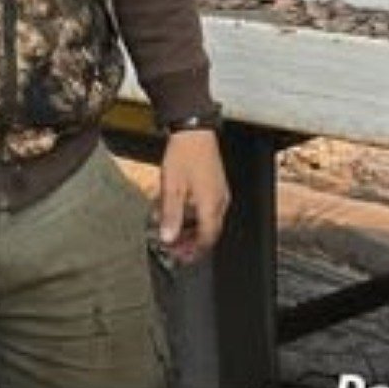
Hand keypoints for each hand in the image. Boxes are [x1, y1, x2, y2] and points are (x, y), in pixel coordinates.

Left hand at [158, 130, 228, 263]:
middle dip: (191, 243)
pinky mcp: (215, 184)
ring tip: (172, 231)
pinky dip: (194, 216)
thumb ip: (170, 216)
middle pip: (209, 232)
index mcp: (211, 204)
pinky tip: (179, 212)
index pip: (207, 238)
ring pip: (208, 220)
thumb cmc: (184, 155)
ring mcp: (219, 192)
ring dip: (191, 230)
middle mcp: (219, 200)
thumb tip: (168, 238)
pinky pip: (207, 208)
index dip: (194, 251)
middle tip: (173, 248)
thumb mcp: (172, 188)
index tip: (179, 257)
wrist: (194, 130)